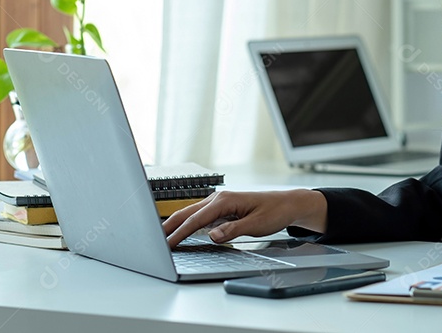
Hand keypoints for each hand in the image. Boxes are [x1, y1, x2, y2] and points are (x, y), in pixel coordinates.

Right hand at [162, 189, 326, 247]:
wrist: (287, 203)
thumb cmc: (274, 211)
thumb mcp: (257, 225)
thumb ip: (233, 230)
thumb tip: (213, 236)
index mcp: (226, 200)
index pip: (197, 219)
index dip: (180, 232)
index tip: (167, 243)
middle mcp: (219, 199)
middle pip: (188, 213)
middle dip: (170, 226)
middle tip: (154, 241)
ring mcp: (219, 203)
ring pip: (192, 214)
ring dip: (177, 224)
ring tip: (162, 237)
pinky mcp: (222, 208)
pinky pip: (200, 216)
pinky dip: (188, 224)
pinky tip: (181, 232)